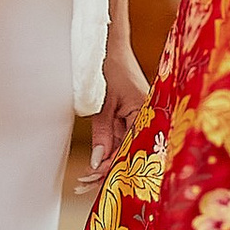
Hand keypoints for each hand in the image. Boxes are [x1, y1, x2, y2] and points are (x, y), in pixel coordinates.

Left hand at [76, 32, 150, 191]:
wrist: (110, 44)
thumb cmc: (108, 68)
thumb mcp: (102, 104)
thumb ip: (102, 133)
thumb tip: (98, 163)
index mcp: (145, 114)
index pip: (130, 150)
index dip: (111, 168)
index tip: (91, 179)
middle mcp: (146, 119)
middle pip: (128, 153)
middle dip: (106, 171)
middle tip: (82, 184)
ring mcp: (139, 118)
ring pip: (123, 148)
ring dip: (105, 162)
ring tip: (83, 179)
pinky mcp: (131, 116)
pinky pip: (122, 138)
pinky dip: (108, 149)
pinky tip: (96, 162)